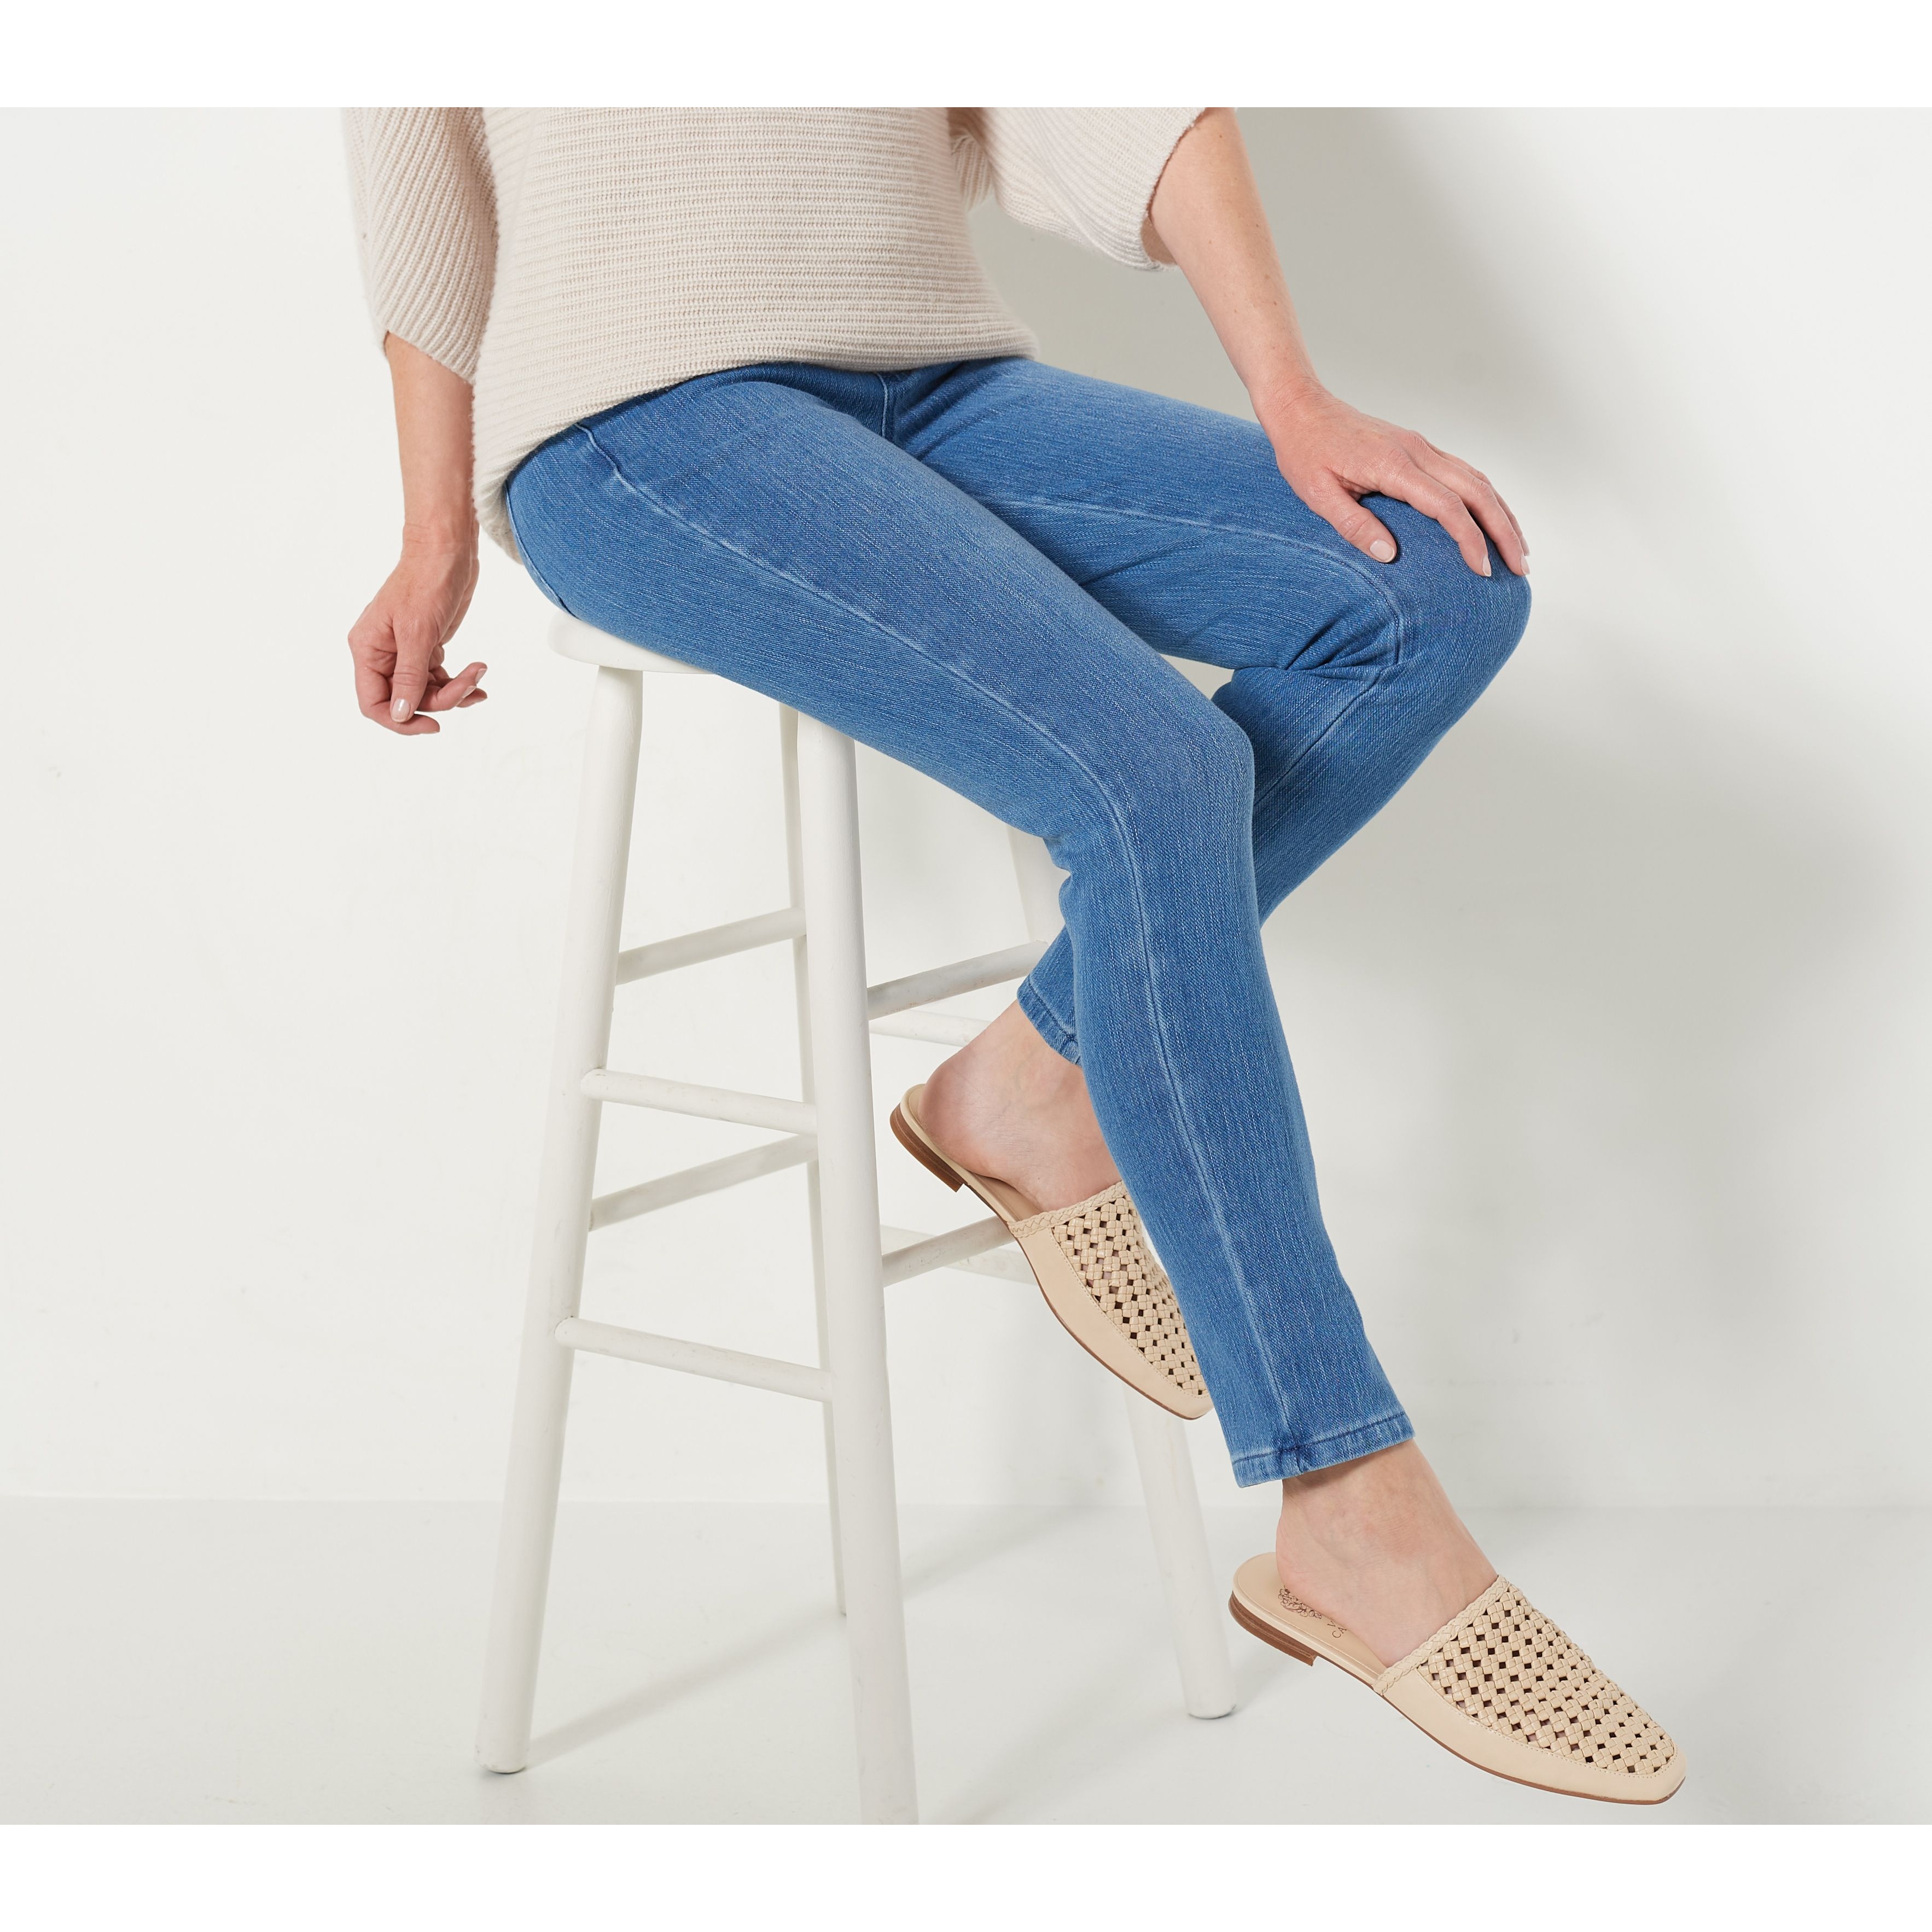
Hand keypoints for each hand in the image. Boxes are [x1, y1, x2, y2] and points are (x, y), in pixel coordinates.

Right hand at [348, 532, 486, 734]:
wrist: (447, 551)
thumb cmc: (426, 582)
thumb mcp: (417, 634)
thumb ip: (409, 677)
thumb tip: (400, 715)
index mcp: (367, 649)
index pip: (373, 703)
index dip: (401, 721)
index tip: (434, 725)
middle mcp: (382, 653)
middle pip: (406, 701)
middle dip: (441, 700)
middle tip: (469, 686)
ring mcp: (405, 651)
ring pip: (427, 692)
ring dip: (456, 691)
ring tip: (478, 673)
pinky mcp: (427, 647)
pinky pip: (440, 679)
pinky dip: (460, 682)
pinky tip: (478, 674)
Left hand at [1257, 382, 1527, 578]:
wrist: (1302, 409)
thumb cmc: (1305, 453)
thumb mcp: (1318, 495)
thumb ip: (1353, 525)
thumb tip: (1389, 555)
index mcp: (1394, 466)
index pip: (1446, 506)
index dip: (1470, 539)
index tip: (1482, 570)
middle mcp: (1418, 452)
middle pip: (1477, 491)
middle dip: (1503, 530)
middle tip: (1520, 567)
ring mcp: (1422, 447)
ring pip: (1478, 479)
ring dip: (1502, 514)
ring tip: (1518, 548)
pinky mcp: (1420, 448)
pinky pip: (1465, 472)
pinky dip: (1486, 497)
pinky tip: (1493, 518)